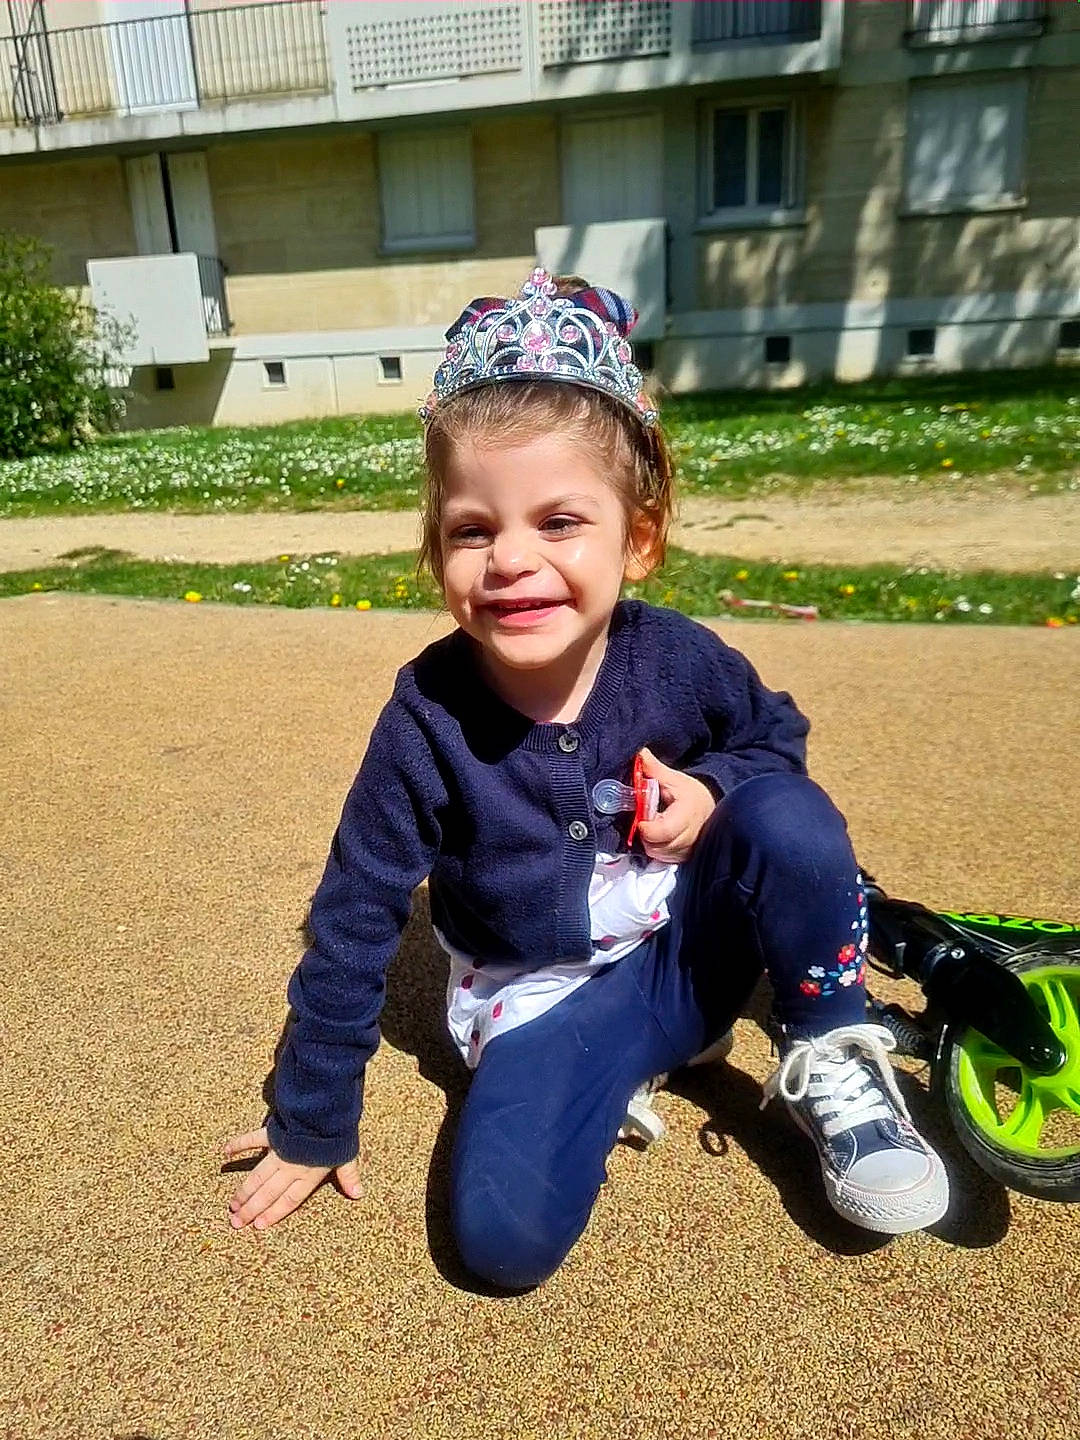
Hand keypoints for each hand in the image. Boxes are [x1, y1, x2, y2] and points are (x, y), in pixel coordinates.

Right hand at [224, 1126, 361, 1231]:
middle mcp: (290, 1167)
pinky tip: (225, 1152)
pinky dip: (239, 1145)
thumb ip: (348, 1176)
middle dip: (251, 1209)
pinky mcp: (272, 1133)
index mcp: (307, 1175)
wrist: (324, 1109)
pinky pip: (252, 1140)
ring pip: (257, 1175)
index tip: (258, 1225)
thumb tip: (358, 1194)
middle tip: (235, 1222)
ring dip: (244, 1190)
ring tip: (231, 1204)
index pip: (289, 1200)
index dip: (274, 1213)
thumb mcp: (346, 1155)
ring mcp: (278, 1151)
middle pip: (268, 1193)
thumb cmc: (336, 1132)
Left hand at [634, 747, 716, 864]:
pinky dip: (657, 849)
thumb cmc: (692, 793)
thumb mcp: (674, 779)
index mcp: (686, 816)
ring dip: (650, 842)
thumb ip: (654, 769)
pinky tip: (659, 837)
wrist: (711, 808)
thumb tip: (638, 752)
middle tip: (646, 819)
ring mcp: (687, 850)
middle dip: (645, 833)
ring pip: (657, 854)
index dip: (645, 826)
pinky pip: (662, 859)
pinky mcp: (684, 858)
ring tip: (654, 826)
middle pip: (656, 845)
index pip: (661, 831)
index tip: (641, 816)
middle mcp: (689, 837)